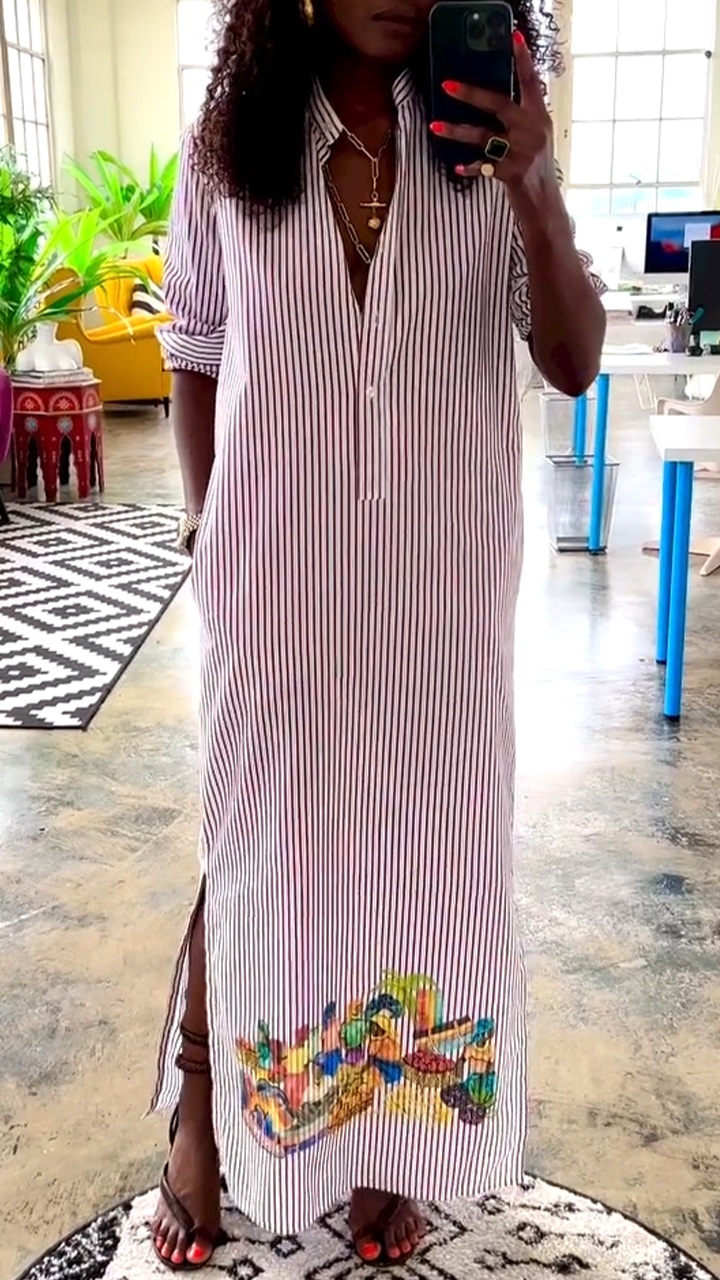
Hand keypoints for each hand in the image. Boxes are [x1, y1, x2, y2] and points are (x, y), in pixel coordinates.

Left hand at [429, 31, 555, 203]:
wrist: (544, 204)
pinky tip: (457, 167)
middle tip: (447, 85)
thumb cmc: (534, 167)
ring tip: (435, 126)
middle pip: (499, 104)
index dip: (523, 59)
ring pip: (483, 136)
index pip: (531, 82)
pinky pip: (483, 166)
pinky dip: (469, 167)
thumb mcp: (535, 137)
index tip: (514, 37)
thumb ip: (520, 118)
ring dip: (457, 131)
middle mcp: (532, 131)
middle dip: (471, 94)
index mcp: (539, 117)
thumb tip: (492, 100)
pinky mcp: (512, 173)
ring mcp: (523, 152)